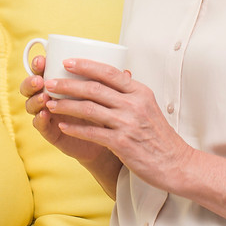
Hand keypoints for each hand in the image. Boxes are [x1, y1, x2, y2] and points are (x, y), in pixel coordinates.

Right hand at [21, 56, 113, 169]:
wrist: (106, 140)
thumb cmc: (105, 111)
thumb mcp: (106, 95)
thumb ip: (111, 82)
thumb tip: (127, 72)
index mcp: (61, 81)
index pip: (44, 68)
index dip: (39, 63)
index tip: (43, 58)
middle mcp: (51, 95)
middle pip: (32, 84)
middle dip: (31, 79)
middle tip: (39, 78)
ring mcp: (49, 113)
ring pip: (32, 104)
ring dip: (35, 99)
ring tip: (43, 97)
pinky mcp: (51, 131)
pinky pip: (40, 125)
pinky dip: (40, 119)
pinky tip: (45, 114)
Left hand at [43, 59, 192, 191]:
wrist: (176, 163)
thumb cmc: (159, 136)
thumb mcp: (148, 106)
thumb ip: (129, 93)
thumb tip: (113, 76)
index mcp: (139, 91)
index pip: (109, 72)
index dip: (86, 65)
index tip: (67, 62)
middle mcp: (134, 104)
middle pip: (94, 88)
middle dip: (68, 84)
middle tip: (50, 82)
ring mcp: (127, 123)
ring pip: (89, 108)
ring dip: (66, 105)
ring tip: (50, 103)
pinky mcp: (122, 143)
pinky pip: (92, 132)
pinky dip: (75, 128)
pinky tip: (62, 126)